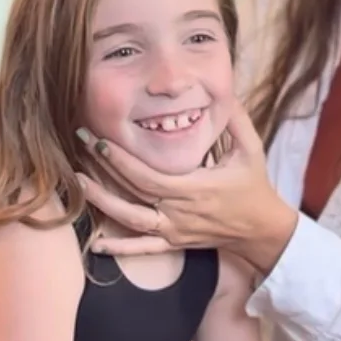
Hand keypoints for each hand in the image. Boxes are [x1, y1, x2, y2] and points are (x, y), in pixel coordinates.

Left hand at [77, 100, 298, 275]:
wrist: (262, 230)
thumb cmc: (254, 186)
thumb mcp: (252, 150)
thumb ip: (237, 121)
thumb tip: (226, 91)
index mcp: (195, 187)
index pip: (148, 175)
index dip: (121, 160)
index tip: (100, 140)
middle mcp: (180, 211)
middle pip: (133, 192)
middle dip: (103, 169)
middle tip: (81, 145)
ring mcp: (176, 230)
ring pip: (131, 220)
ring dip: (102, 203)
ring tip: (78, 183)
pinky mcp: (175, 243)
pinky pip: (144, 249)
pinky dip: (119, 248)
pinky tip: (95, 245)